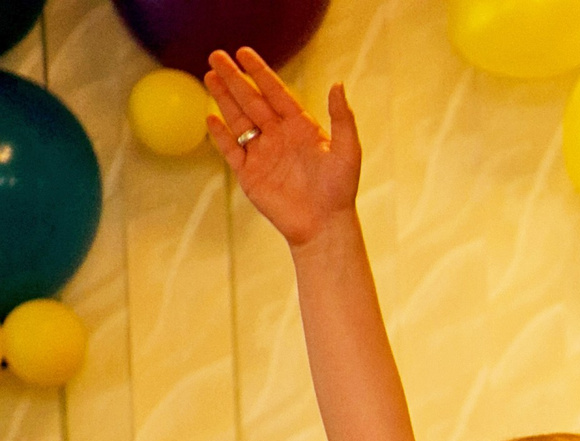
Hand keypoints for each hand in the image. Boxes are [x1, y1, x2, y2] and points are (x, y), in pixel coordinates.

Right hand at [206, 49, 360, 246]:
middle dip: (234, 79)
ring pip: (238, 120)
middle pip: (251, 101)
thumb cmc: (340, 190)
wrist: (324, 226)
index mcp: (301, 128)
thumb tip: (338, 84)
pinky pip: (230, 150)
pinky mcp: (249, 174)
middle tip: (216, 56)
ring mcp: (262, 154)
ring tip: (209, 75)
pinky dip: (220, 135)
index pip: (276, 93)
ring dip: (223, 98)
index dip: (260, 72)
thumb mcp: (347, 151)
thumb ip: (342, 118)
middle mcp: (279, 137)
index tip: (244, 53)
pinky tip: (210, 117)